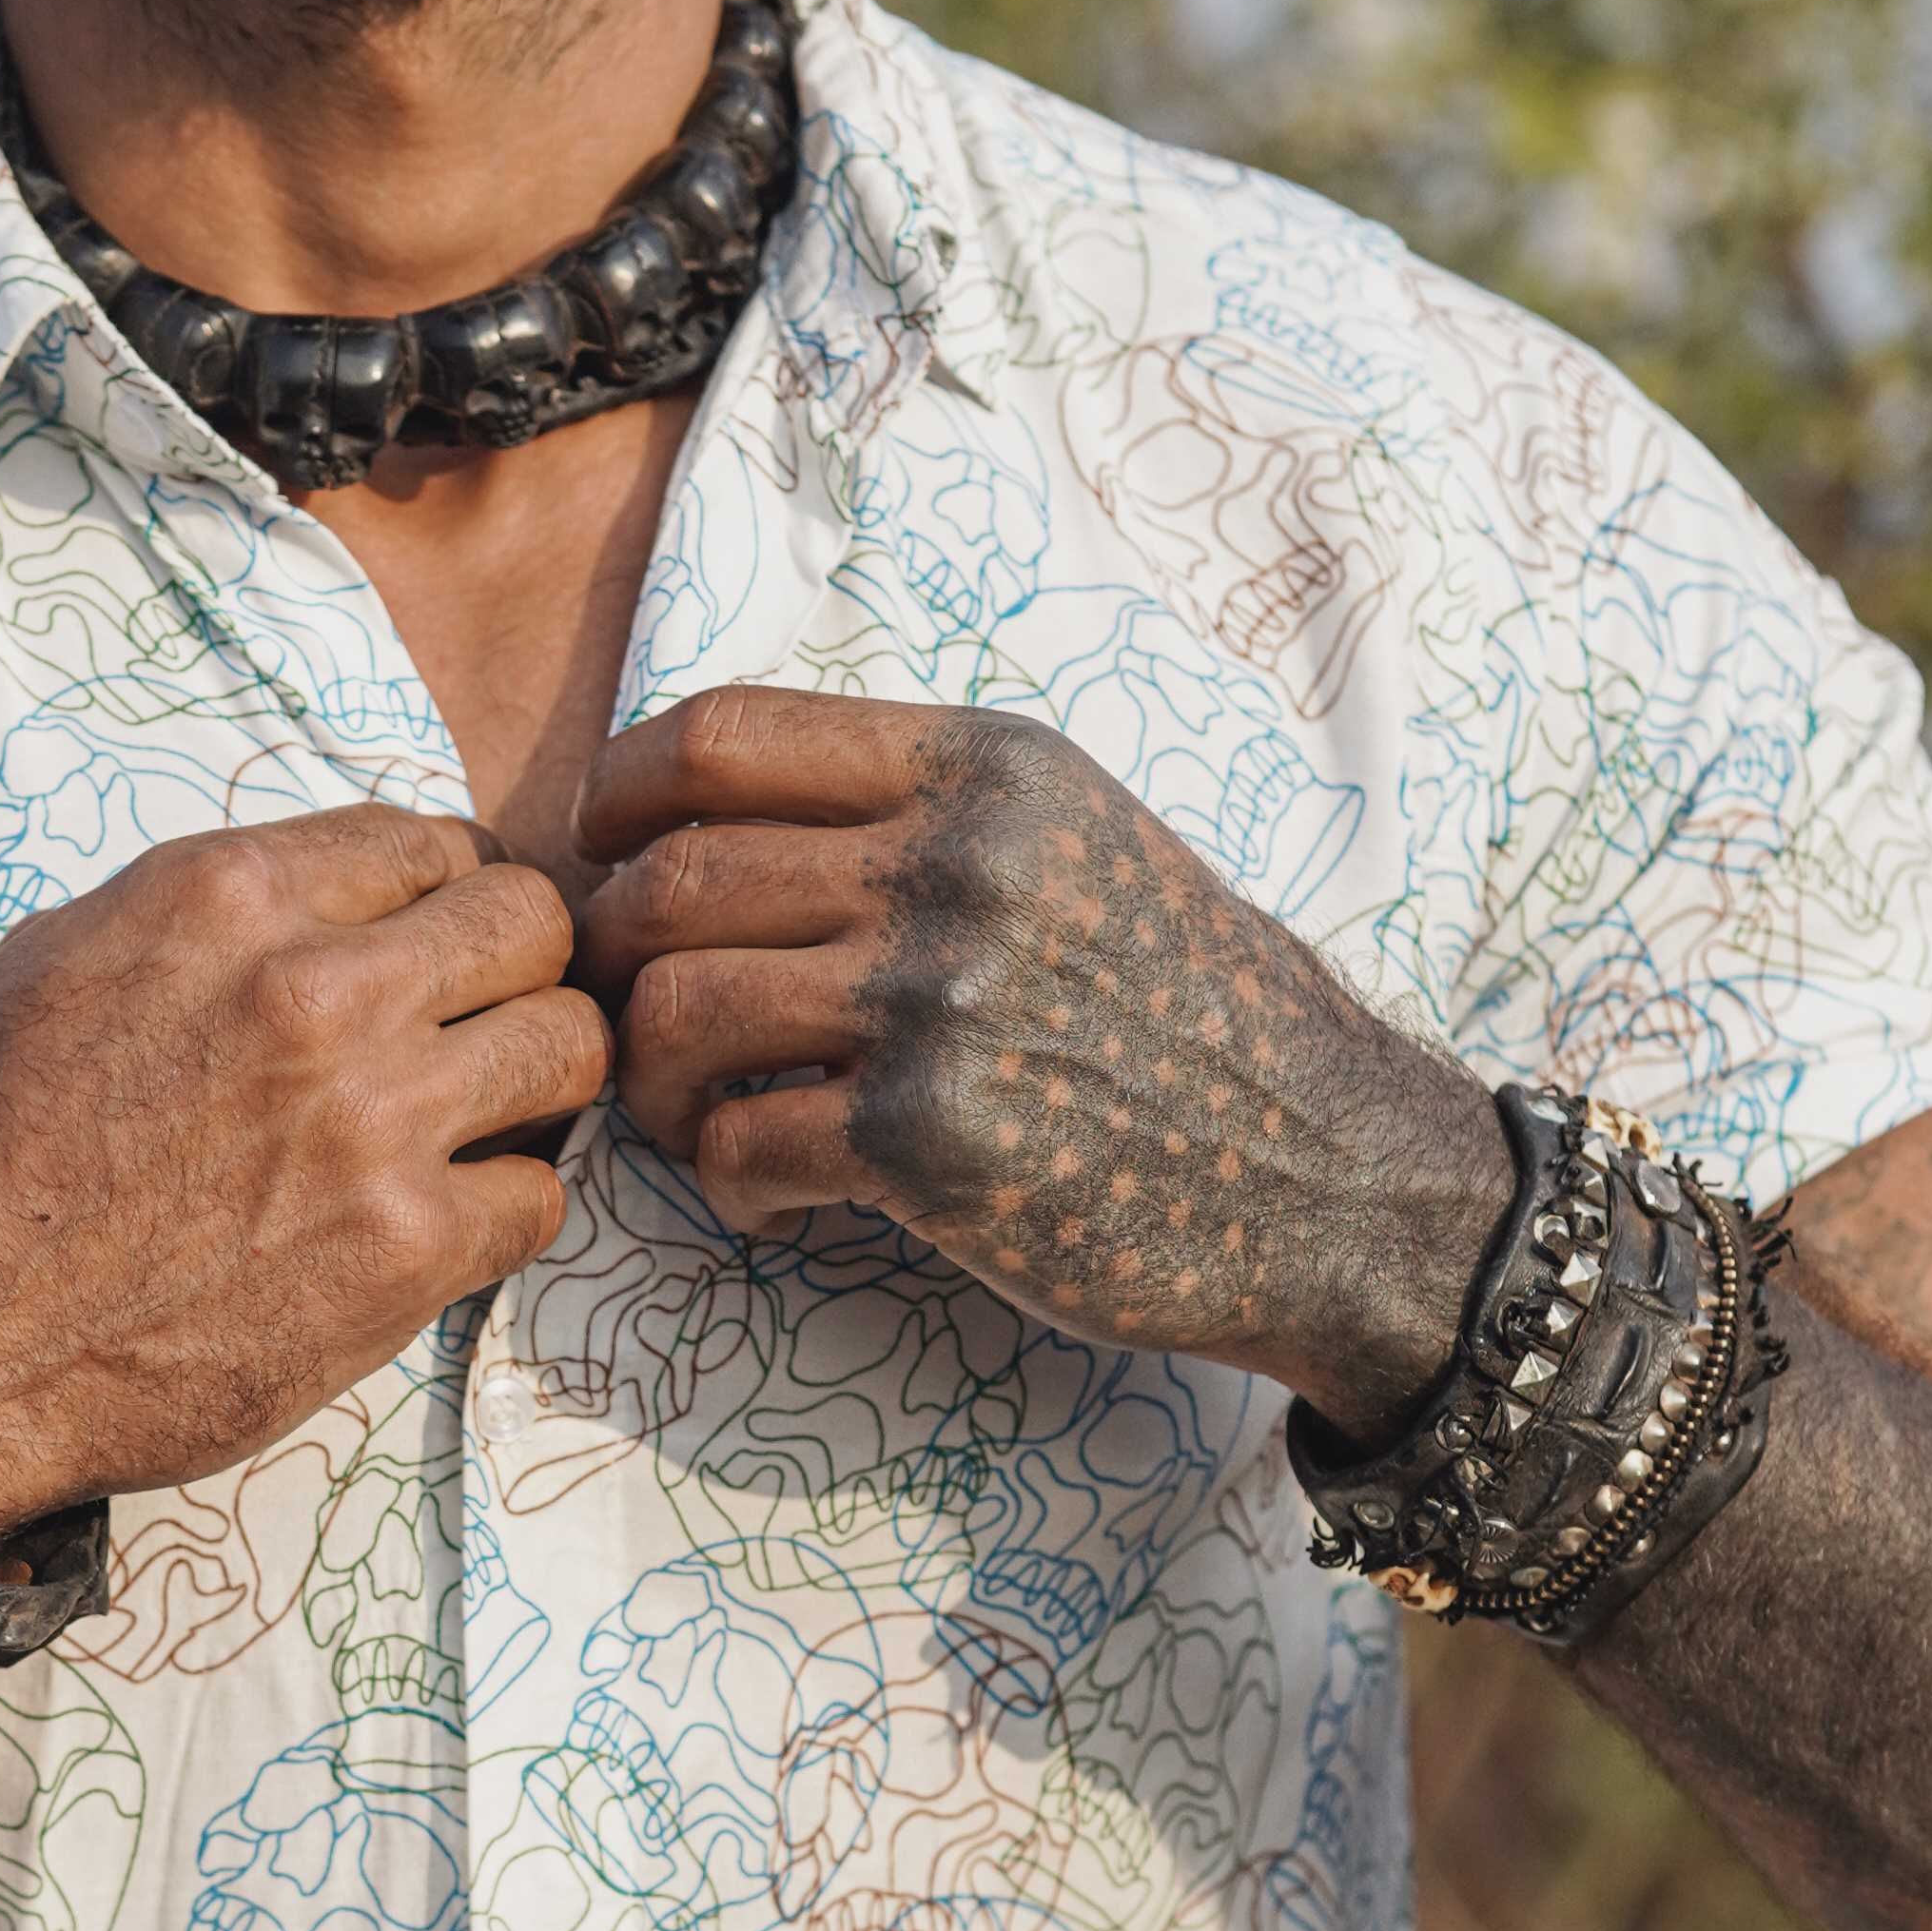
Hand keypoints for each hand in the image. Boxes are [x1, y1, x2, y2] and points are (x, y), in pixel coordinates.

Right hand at [0, 807, 605, 1545]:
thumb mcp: (58, 963)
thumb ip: (208, 916)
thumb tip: (317, 902)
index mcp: (227, 895)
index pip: (434, 840)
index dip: (447, 896)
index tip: (434, 946)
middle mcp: (314, 989)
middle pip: (532, 925)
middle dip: (518, 970)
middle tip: (479, 1026)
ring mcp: (373, 1120)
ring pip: (573, 1048)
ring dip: (539, 1082)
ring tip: (483, 1120)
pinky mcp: (405, 1250)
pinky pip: (542, 1196)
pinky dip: (507, 1208)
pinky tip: (444, 1223)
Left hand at [574, 689, 1506, 1422]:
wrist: (1328, 1171)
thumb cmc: (1190, 1012)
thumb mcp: (1075, 841)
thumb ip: (919, 807)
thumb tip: (709, 813)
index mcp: (984, 770)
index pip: (717, 734)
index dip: (618, 795)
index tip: (603, 853)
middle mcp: (956, 864)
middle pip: (666, 876)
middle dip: (613, 959)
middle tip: (631, 1018)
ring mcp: (939, 998)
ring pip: (669, 1009)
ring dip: (651, 1082)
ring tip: (696, 1117)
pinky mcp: (928, 1139)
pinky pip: (733, 1144)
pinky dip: (726, 1182)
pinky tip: (775, 1196)